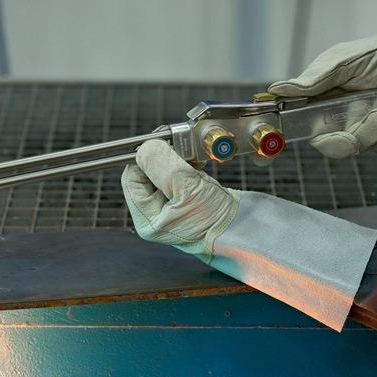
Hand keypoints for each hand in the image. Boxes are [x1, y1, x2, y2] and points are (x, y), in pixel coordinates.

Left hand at [121, 139, 239, 260]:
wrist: (245, 229)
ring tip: (194, 168)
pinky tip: (198, 170)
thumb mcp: (187, 188)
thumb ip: (162, 164)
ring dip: (178, 162)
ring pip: (163, 170)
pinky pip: (178, 174)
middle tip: (182, 156)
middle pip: (147, 172)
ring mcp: (170, 207)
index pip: (131, 177)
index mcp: (147, 219)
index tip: (162, 146)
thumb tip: (146, 147)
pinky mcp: (185, 199)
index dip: (145, 159)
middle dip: (165, 160)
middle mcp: (155, 215)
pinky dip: (187, 167)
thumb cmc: (218, 221)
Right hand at [269, 33, 376, 157]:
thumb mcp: (338, 63)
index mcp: (317, 107)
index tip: (322, 140)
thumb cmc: (369, 55)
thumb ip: (311, 81)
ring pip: (362, 146)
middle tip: (376, 113)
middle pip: (334, 147)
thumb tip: (277, 89)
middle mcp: (334, 122)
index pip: (303, 132)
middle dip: (358, 133)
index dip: (308, 142)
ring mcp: (357, 130)